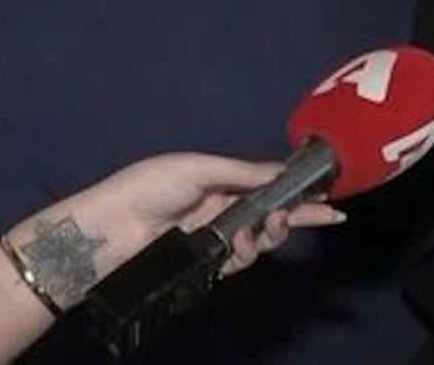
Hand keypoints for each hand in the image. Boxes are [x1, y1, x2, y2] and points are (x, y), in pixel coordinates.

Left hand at [0, 153, 342, 364]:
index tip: (327, 190)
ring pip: (260, 240)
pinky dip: (247, 255)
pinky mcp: (204, 265)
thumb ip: (241, 173)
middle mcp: (221, 209)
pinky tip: (243, 247)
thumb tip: (281, 171)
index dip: (296, 188)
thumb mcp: (197, 168)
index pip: (267, 184)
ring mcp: (213, 238)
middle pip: (272, 213)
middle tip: (327, 216)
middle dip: (300, 215)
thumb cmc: (146, 188)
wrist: (106, 232)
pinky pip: (238, 262)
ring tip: (268, 232)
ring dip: (272, 235)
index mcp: (219, 180)